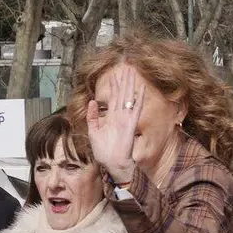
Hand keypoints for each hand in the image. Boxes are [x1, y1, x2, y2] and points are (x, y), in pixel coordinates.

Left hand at [86, 64, 143, 182]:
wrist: (112, 164)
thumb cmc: (104, 152)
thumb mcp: (93, 132)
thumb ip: (93, 117)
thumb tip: (92, 102)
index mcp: (111, 118)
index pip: (113, 99)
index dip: (113, 87)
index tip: (113, 76)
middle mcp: (120, 117)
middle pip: (122, 95)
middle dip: (123, 81)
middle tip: (125, 67)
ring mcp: (126, 120)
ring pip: (128, 99)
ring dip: (130, 86)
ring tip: (131, 73)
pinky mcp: (130, 125)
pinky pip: (135, 111)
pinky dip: (138, 101)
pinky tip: (141, 90)